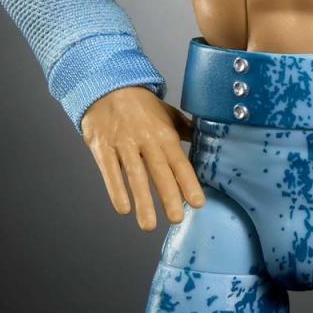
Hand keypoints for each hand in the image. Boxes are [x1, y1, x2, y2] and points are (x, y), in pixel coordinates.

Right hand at [80, 86, 206, 231]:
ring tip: (149, 225)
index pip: (179, 161)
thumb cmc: (141, 105)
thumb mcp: (167, 114)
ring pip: (134, 175)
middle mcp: (145, 140)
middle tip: (177, 219)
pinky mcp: (102, 147)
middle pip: (159, 171)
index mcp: (164, 133)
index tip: (197, 203)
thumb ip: (185, 131)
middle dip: (168, 196)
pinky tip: (124, 209)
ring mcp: (122, 144)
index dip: (188, 182)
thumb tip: (210, 143)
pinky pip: (110, 171)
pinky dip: (116, 190)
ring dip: (142, 202)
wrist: (107, 87)